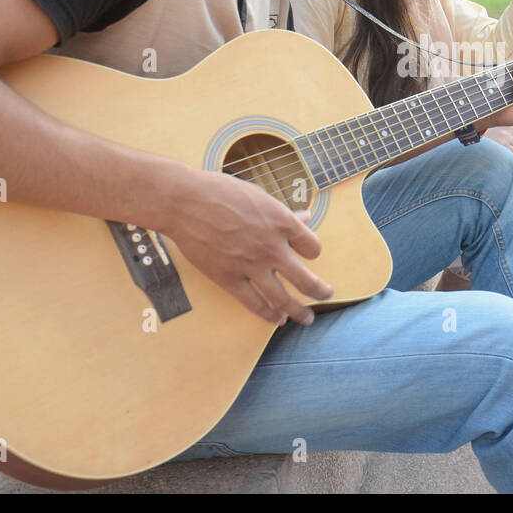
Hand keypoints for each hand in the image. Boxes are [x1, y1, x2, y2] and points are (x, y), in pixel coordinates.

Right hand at [159, 167, 331, 326]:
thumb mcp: (259, 196)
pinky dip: (268, 314)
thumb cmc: (221, 191)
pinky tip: (278, 320)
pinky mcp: (228, 279)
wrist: (185, 202)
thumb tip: (306, 218)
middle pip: (305, 279)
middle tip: (327, 295)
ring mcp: (251, 266)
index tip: (309, 255)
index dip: (313, 252)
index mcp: (282, 222)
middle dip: (320, 291)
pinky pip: (254, 304)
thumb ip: (284, 213)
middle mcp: (271, 247)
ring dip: (299, 311)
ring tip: (307, 319)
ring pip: (283, 299)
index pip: (312, 247)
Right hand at [484, 123, 512, 159]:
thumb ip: (511, 135)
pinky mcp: (503, 148)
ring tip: (504, 156)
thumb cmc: (484, 147)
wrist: (468, 153)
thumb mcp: (497, 134)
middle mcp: (506, 129)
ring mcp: (504, 138)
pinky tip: (503, 159)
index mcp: (506, 123)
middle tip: (509, 153)